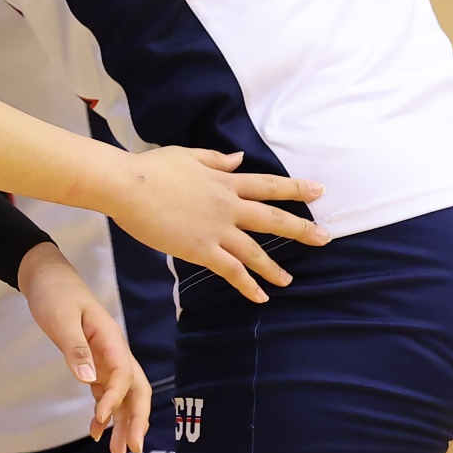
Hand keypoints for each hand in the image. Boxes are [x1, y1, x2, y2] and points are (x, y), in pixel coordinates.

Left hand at [15, 241, 151, 452]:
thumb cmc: (54, 294)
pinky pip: (107, 393)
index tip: (100, 420)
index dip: (115, 399)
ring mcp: (106, 359)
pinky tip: (97, 431)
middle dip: (137, 420)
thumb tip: (87, 379)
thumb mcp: (61, 318)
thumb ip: (75, 348)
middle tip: (131, 450)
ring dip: (123, 423)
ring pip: (124, 396)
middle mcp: (114, 351)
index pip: (123, 374)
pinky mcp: (94, 364)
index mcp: (110, 339)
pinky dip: (106, 413)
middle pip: (136, 389)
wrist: (46, 277)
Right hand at [106, 146, 326, 303]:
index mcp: (224, 181)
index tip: (319, 190)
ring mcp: (216, 229)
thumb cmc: (152, 168)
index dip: (295, 188)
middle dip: (301, 229)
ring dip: (275, 267)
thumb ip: (215, 159)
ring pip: (255, 251)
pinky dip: (248, 285)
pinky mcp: (201, 250)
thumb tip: (238, 159)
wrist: (128, 186)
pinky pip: (231, 271)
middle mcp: (227, 205)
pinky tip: (260, 297)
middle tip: (325, 238)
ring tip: (289, 280)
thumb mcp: (187, 155)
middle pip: (272, 219)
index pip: (268, 185)